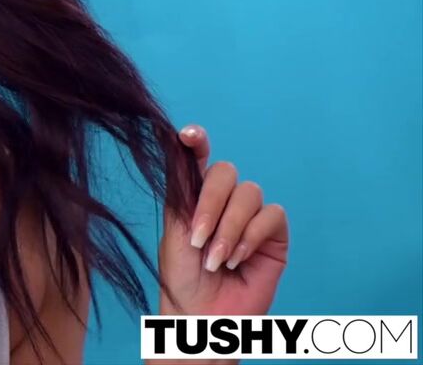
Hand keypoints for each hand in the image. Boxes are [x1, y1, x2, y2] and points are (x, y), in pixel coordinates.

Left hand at [158, 124, 289, 317]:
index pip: (197, 160)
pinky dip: (251, 236)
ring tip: (216, 259)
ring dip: (229, 228)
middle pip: (225, 172)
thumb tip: (178, 145)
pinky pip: (271, 216)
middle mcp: (223, 201)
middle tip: (198, 239)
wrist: (202, 315)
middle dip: (211, 204)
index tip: (188, 134)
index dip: (196, 142)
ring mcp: (250, 216)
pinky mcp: (274, 235)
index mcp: (194, 196)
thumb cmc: (183, 277)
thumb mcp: (176, 229)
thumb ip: (182, 190)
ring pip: (249, 194)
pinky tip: (238, 260)